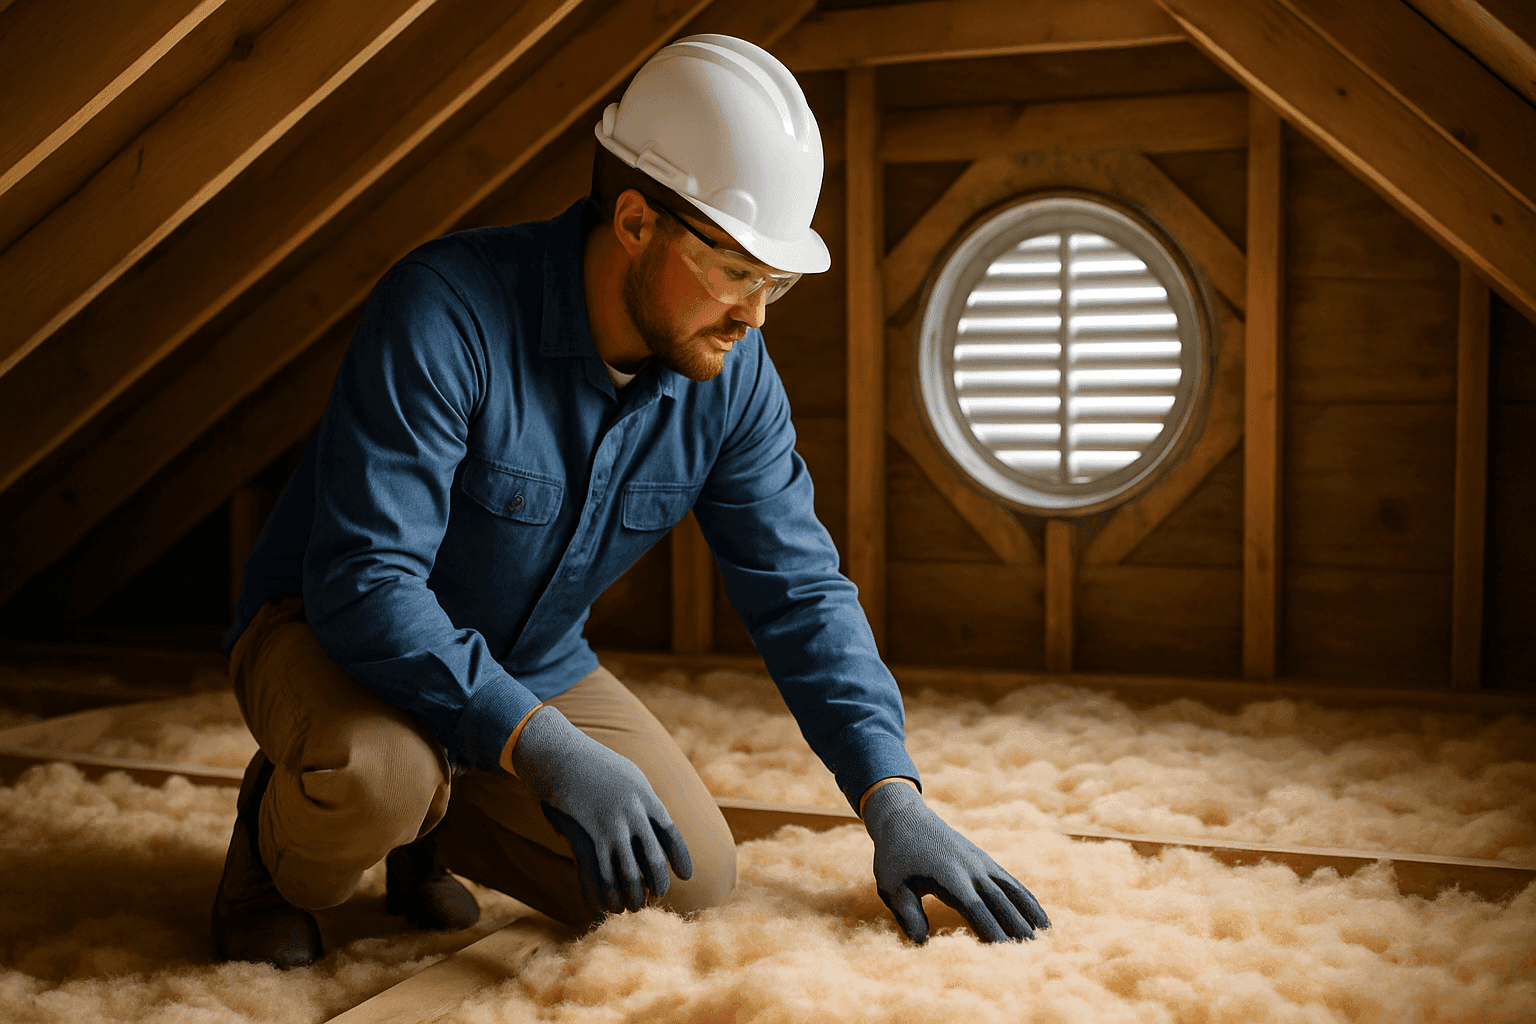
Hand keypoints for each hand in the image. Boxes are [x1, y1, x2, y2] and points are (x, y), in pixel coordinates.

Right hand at [510, 707, 692, 914]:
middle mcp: (635, 814)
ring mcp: (614, 827)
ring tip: (636, 905)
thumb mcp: (628, 776)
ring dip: (634, 893)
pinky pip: (604, 871)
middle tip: (659, 895)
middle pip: (654, 858)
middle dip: (658, 881)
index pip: (671, 834)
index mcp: (647, 798)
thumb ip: (643, 798)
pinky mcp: (592, 836)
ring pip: (631, 872)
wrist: (565, 757)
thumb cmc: (597, 766)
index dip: (680, 857)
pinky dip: (609, 891)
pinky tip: (609, 901)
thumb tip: (656, 815)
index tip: (686, 876)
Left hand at [862, 780, 1049, 943]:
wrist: (903, 816)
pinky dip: (1025, 896)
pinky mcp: (982, 858)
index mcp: (949, 877)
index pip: (976, 910)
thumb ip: (907, 914)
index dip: (992, 932)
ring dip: (1029, 910)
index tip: (1005, 955)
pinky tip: (1035, 912)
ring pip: (1011, 889)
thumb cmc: (894, 855)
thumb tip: (922, 942)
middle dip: (1018, 927)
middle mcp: (970, 869)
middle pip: (1000, 902)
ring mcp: (979, 862)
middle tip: (1035, 952)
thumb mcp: (890, 886)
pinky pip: (1009, 880)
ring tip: (1047, 933)